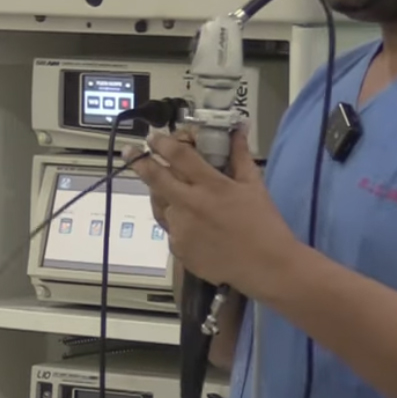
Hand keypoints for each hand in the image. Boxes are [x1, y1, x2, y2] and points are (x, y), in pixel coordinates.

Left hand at [127, 128, 298, 295]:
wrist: (266, 267)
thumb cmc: (264, 223)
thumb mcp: (254, 184)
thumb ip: (239, 155)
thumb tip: (237, 130)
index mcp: (211, 185)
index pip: (179, 156)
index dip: (163, 143)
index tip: (153, 137)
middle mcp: (190, 205)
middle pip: (156, 178)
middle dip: (140, 162)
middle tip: (130, 152)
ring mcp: (181, 229)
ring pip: (159, 204)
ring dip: (158, 193)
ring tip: (163, 188)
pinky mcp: (179, 249)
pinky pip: (169, 228)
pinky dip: (174, 220)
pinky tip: (187, 220)